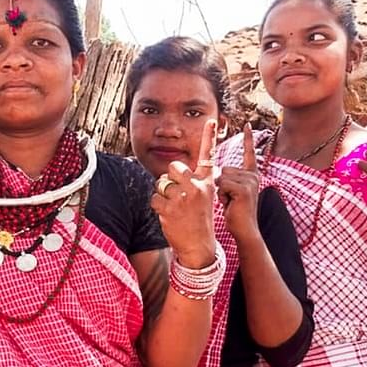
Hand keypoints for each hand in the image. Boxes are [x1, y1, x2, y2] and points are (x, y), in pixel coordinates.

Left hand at [151, 119, 218, 268]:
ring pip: (161, 183)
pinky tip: (168, 216)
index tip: (211, 120)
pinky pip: (154, 198)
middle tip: (176, 193)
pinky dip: (158, 207)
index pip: (208, 156)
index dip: (209, 137)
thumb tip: (175, 169)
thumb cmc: (199, 220)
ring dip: (163, 194)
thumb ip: (194, 181)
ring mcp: (183, 198)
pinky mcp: (169, 208)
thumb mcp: (204, 197)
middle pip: (173, 166)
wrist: (199, 247)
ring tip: (174, 208)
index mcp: (207, 183)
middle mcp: (197, 187)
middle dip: (170, 178)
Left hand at [216, 125, 260, 242]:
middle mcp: (253, 176)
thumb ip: (228, 179)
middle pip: (223, 168)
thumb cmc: (235, 212)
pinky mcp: (244, 189)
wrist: (244, 230)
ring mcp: (250, 182)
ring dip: (220, 190)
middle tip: (230, 199)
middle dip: (220, 184)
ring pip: (221, 176)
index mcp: (251, 175)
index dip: (248, 139)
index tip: (248, 124)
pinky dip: (222, 195)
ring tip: (230, 202)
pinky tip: (231, 204)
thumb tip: (216, 171)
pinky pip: (222, 184)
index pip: (249, 153)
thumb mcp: (232, 192)